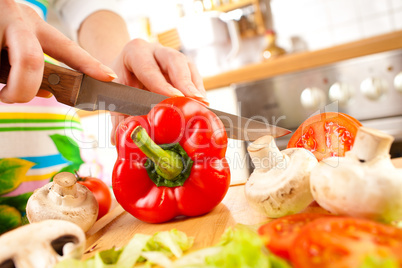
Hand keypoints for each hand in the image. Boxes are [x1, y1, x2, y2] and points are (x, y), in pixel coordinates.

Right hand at [0, 0, 116, 102]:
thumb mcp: (17, 38)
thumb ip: (32, 63)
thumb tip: (46, 90)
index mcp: (32, 25)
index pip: (67, 48)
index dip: (89, 64)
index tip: (109, 77)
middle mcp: (19, 20)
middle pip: (32, 62)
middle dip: (22, 89)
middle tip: (11, 97)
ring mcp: (0, 22)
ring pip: (4, 69)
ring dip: (2, 81)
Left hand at [109, 38, 207, 143]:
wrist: (126, 71)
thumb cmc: (122, 85)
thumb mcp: (116, 97)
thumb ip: (118, 116)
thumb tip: (121, 137)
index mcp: (135, 52)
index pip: (149, 69)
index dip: (163, 85)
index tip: (175, 98)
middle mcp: (156, 51)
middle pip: (175, 61)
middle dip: (186, 83)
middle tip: (196, 100)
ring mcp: (173, 57)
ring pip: (188, 67)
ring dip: (196, 87)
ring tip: (203, 105)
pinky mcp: (185, 67)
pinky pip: (195, 76)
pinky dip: (199, 91)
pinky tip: (202, 106)